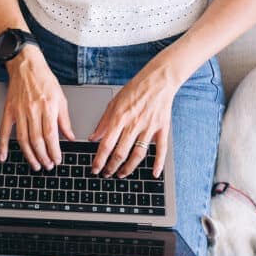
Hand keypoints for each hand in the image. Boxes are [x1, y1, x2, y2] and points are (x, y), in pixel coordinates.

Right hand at [0, 45, 74, 169]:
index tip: (57, 160)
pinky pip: (4, 130)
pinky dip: (2, 145)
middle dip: (43, 156)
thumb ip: (65, 120)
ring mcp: (19, 111)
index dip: (53, 150)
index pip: (50, 134)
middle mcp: (33, 110)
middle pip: (36, 140)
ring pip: (23, 139)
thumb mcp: (61, 98)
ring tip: (36, 165)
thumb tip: (70, 137)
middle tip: (48, 166)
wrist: (26, 65)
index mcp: (48, 106)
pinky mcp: (9, 110)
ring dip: (29, 155)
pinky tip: (3, 156)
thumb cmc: (44, 80)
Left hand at [90, 59, 176, 178]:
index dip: (99, 160)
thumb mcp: (113, 103)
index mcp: (119, 118)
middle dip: (111, 167)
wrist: (158, 81)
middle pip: (120, 153)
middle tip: (106, 174)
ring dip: (129, 168)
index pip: (106, 145)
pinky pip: (161, 149)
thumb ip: (103, 122)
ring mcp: (149, 127)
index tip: (95, 169)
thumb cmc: (135, 90)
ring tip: (121, 174)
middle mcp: (134, 124)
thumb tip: (93, 138)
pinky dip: (158, 163)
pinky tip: (154, 173)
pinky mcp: (162, 129)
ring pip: (138, 154)